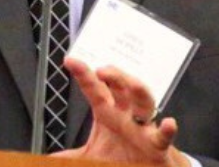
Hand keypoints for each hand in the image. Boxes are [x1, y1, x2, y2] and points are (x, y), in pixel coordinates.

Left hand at [54, 57, 188, 165]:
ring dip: (140, 92)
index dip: (83, 75)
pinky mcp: (158, 145)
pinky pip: (163, 136)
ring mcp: (143, 128)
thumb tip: (49, 158)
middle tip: (104, 70)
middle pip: (122, 88)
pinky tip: (168, 123)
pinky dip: (167, 130)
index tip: (70, 61)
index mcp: (108, 112)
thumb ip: (70, 156)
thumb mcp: (91, 156)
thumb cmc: (120, 157)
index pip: (94, 89)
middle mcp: (126, 115)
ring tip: (133, 84)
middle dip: (115, 76)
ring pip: (145, 103)